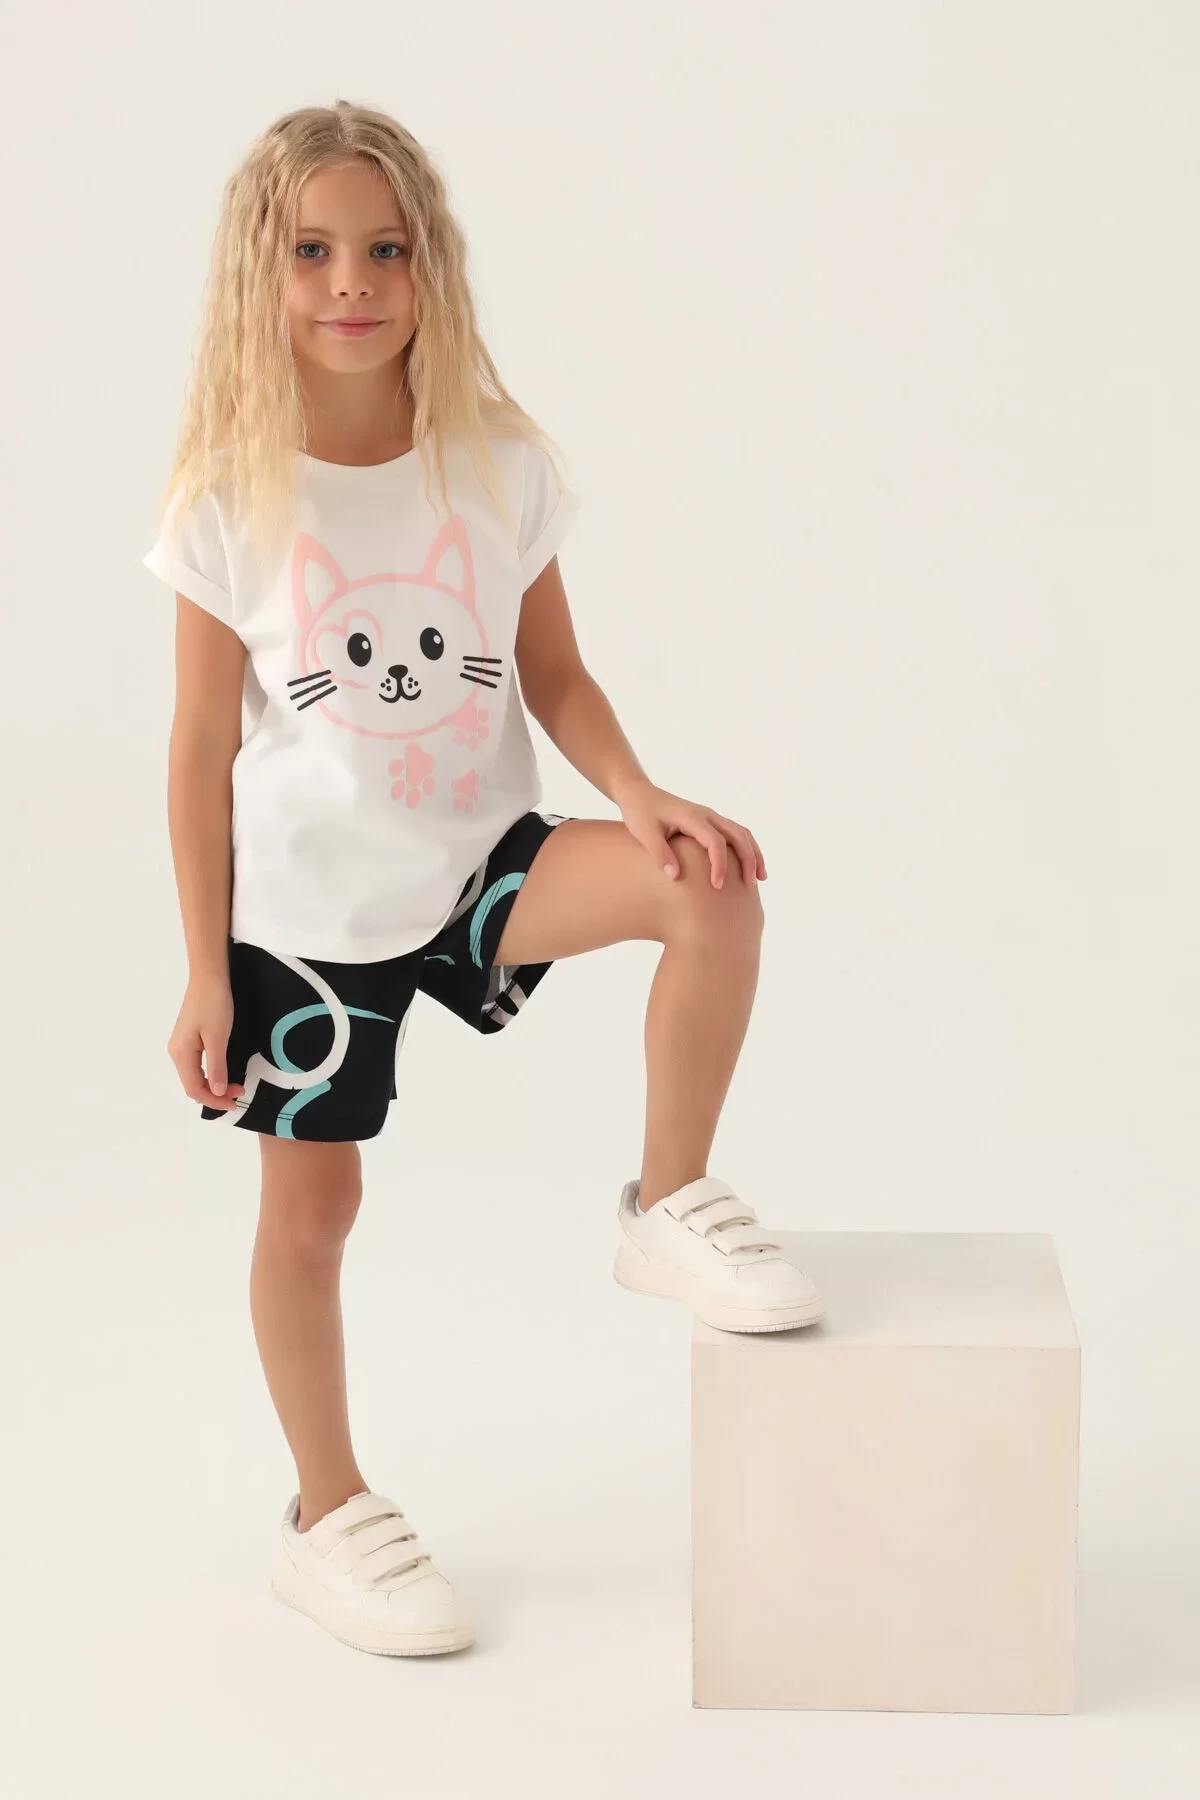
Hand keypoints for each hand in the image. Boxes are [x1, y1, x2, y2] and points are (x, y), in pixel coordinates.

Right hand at [168, 974, 245, 1108]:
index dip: (213, 1100)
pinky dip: (212, 1073)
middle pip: (193, 1084)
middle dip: (216, 1093)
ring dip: (215, 1084)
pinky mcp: (190, 1038)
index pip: (194, 1088)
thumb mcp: (217, 1037)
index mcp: (181, 1054)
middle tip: (239, 1093)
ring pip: (196, 1075)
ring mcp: (182, 1045)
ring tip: (235, 1085)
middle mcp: (177, 1052)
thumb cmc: (213, 1004)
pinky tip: (224, 1073)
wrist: (209, 977)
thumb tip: (216, 1091)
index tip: (234, 1103)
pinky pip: (198, 1064)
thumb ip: (216, 1066)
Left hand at [613, 779, 765, 886]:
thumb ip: (660, 853)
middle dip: (748, 859)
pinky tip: (747, 867)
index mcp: (692, 816)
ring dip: (753, 853)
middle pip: (738, 834)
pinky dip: (746, 849)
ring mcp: (710, 816)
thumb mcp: (644, 833)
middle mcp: (706, 814)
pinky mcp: (709, 822)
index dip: (719, 864)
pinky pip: (734, 833)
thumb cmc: (640, 812)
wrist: (639, 793)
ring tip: (759, 878)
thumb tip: (675, 877)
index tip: (717, 886)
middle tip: (750, 884)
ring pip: (741, 832)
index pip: (715, 841)